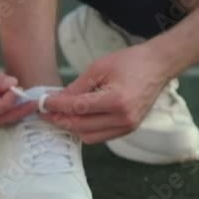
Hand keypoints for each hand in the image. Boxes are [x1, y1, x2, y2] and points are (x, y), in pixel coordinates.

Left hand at [42, 43, 171, 142]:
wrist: (158, 66)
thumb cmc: (130, 61)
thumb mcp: (99, 68)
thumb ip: (76, 87)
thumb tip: (54, 100)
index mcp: (117, 101)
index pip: (78, 108)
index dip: (56, 106)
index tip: (40, 102)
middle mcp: (123, 119)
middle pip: (81, 126)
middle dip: (59, 119)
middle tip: (44, 111)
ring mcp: (127, 127)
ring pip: (89, 136)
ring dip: (71, 126)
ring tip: (57, 114)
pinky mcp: (128, 129)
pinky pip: (100, 136)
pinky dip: (85, 129)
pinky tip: (75, 118)